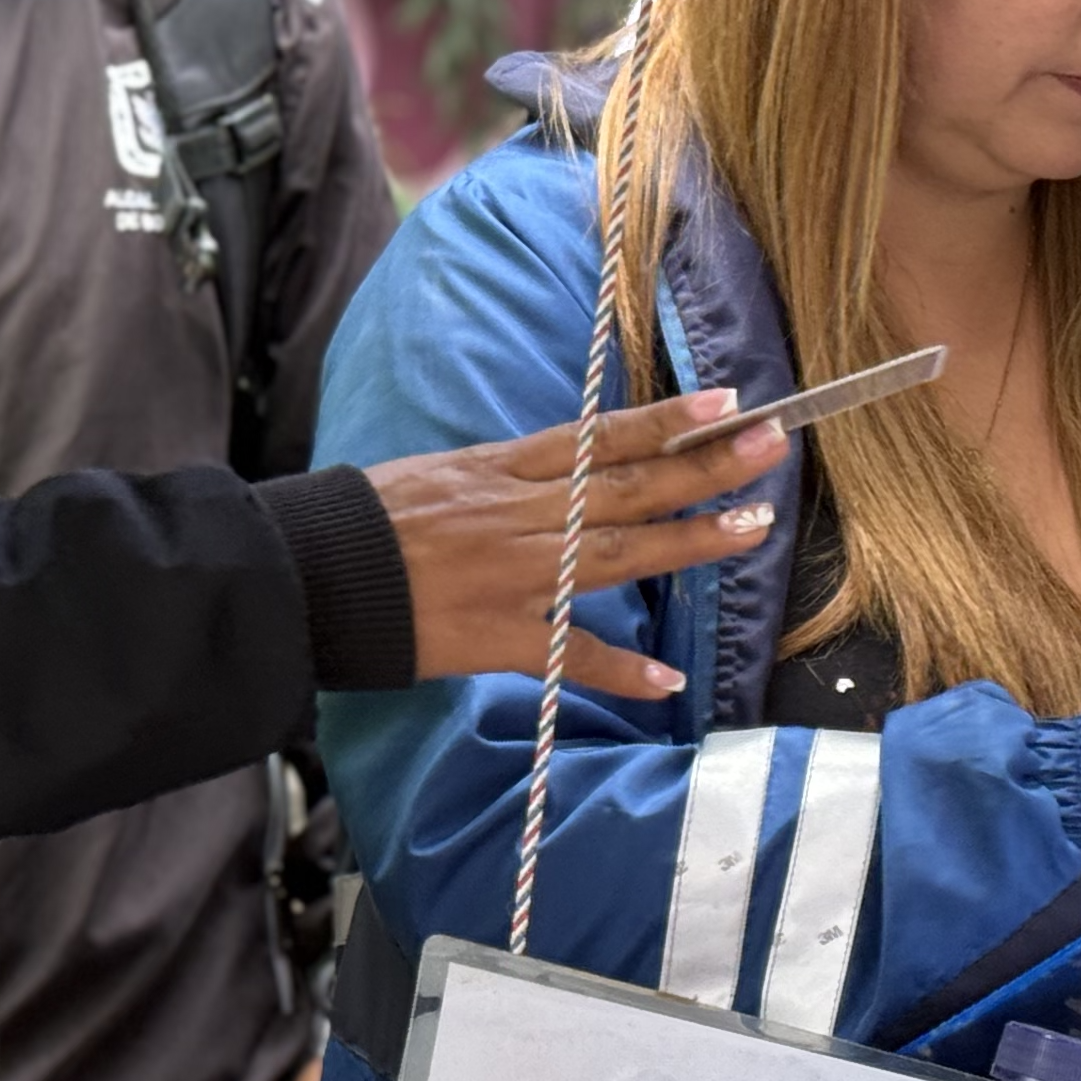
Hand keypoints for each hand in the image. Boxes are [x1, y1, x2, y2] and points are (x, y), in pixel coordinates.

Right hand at [369, 391, 787, 701]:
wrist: (307, 573)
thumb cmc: (364, 522)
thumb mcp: (438, 474)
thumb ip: (504, 477)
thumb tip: (564, 470)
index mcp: (499, 470)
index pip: (599, 436)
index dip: (666, 418)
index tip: (727, 400)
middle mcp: (518, 515)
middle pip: (627, 486)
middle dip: (704, 464)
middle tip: (772, 444)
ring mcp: (513, 575)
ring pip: (618, 554)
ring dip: (689, 542)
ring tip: (751, 527)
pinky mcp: (497, 635)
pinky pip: (571, 653)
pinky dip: (620, 669)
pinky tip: (670, 680)